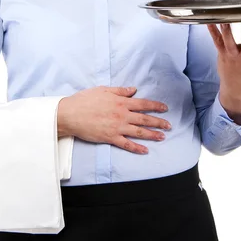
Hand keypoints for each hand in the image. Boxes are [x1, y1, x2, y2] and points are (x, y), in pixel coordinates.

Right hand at [56, 86, 171, 154]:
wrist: (71, 113)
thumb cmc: (85, 100)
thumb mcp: (104, 90)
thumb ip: (120, 91)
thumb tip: (133, 90)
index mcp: (121, 102)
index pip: (143, 104)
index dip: (156, 106)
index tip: (165, 108)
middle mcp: (122, 114)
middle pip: (145, 119)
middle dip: (159, 122)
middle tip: (169, 126)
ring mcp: (117, 127)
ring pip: (139, 132)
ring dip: (152, 135)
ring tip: (162, 137)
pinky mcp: (110, 137)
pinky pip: (126, 144)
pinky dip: (137, 148)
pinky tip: (145, 150)